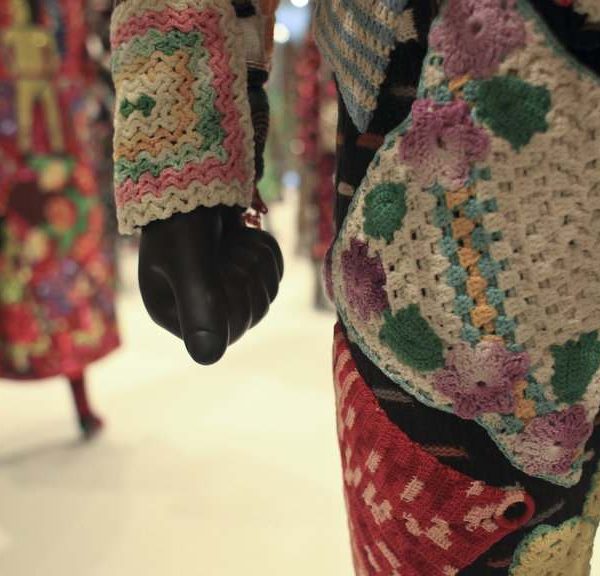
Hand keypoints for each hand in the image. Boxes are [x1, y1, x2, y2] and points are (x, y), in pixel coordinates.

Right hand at [138, 205, 283, 364]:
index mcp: (170, 310)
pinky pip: (271, 277)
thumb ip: (199, 304)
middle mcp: (194, 306)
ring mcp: (220, 288)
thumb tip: (209, 359)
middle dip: (248, 275)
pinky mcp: (240, 269)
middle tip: (228, 245)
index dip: (235, 299)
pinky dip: (267, 253)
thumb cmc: (183, 213)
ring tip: (235, 236)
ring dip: (258, 261)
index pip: (223, 334)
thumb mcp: (189, 259)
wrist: (194, 168)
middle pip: (248, 315)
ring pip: (264, 296)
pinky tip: (247, 234)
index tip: (221, 264)